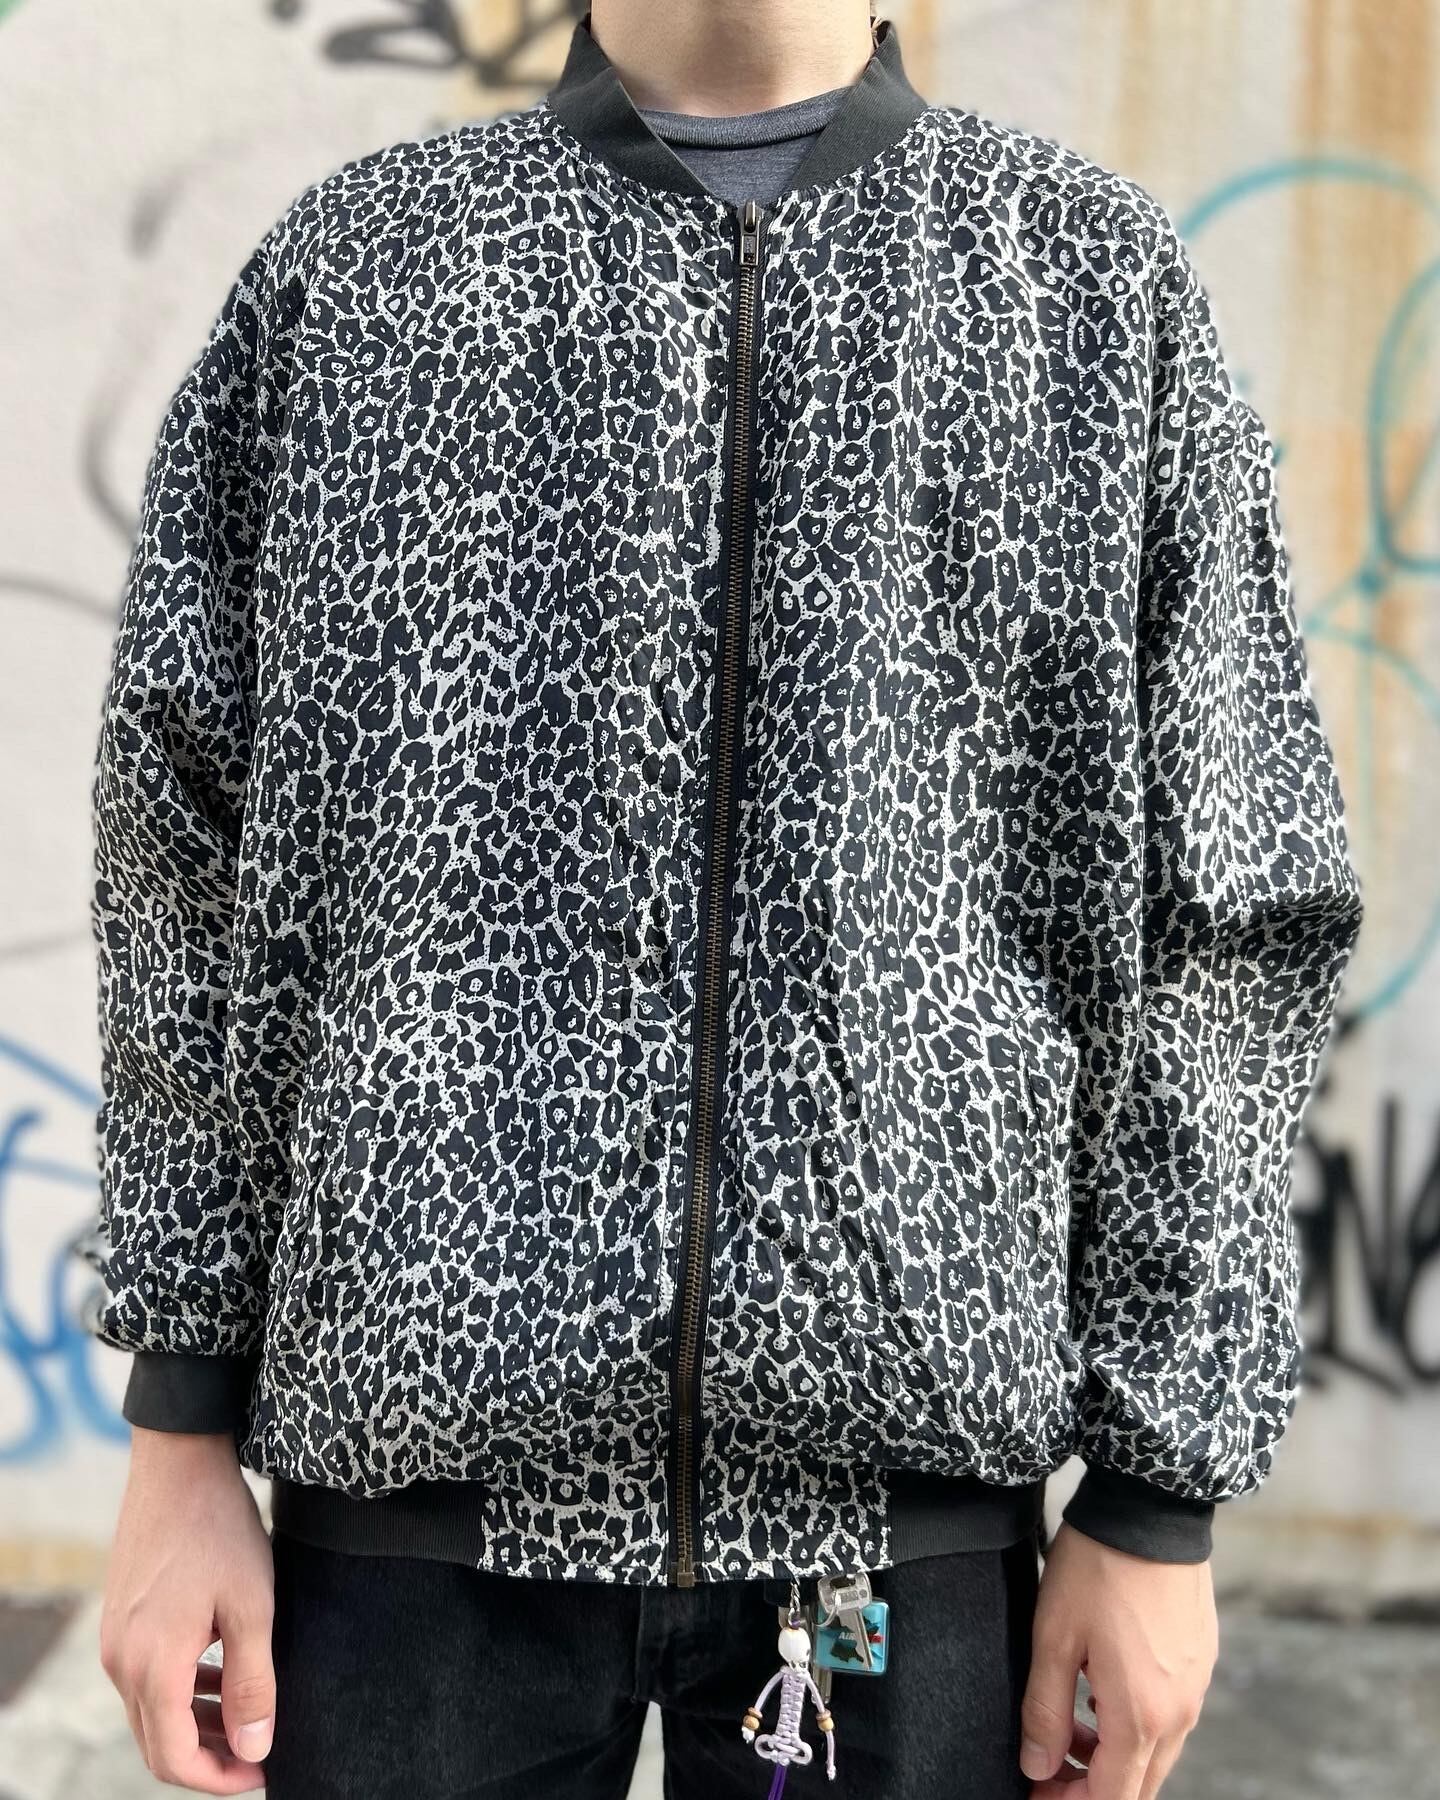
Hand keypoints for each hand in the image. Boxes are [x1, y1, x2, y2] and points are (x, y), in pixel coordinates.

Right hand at [100, 1427, 275, 1792]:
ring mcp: (116, 1639)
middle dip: (208, 1758)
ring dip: (196, 1724)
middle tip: (258, 1753)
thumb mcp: (252, 1606)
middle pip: (157, 1742)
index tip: (261, 1774)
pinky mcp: (122, 1619)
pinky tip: (221, 1673)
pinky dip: (182, 1690)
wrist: (179, 1463)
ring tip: (247, 1717)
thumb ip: (252, 1683)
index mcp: (152, 1665)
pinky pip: (147, 1676)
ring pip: (152, 1710)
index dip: (218, 1779)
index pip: (174, 1758)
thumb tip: (254, 1750)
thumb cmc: (221, 1529)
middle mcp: (122, 1661)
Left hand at [1019, 1521, 1216, 1798]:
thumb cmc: (1097, 1568)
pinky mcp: (1199, 1661)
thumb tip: (1038, 1766)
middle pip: (1139, 1784)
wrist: (1150, 1508)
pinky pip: (1169, 1716)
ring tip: (1067, 1727)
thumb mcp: (1053, 1637)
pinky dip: (1134, 1724)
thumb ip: (1044, 1710)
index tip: (1037, 1793)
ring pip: (1156, 1752)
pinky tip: (1099, 1693)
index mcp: (1142, 1716)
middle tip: (1047, 1768)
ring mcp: (1196, 1686)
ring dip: (1112, 1756)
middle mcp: (1180, 1712)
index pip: (1113, 1799)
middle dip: (1091, 1787)